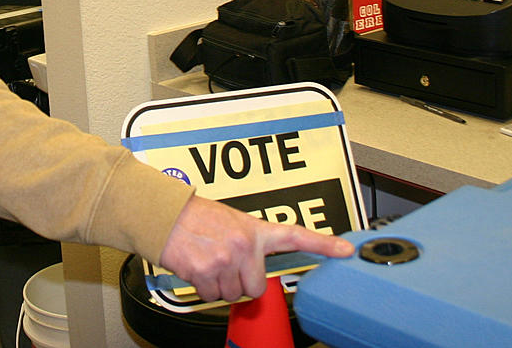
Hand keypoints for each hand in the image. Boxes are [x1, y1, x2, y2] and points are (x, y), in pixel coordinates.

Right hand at [158, 194, 353, 302]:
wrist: (165, 215)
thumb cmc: (196, 218)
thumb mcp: (232, 223)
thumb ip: (251, 245)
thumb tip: (257, 275)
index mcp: (255, 230)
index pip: (296, 236)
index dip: (324, 245)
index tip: (346, 251)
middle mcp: (244, 245)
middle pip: (256, 287)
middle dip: (240, 282)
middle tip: (225, 262)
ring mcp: (225, 259)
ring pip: (232, 295)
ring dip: (219, 284)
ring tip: (208, 260)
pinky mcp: (205, 272)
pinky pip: (211, 296)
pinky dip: (202, 287)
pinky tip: (196, 266)